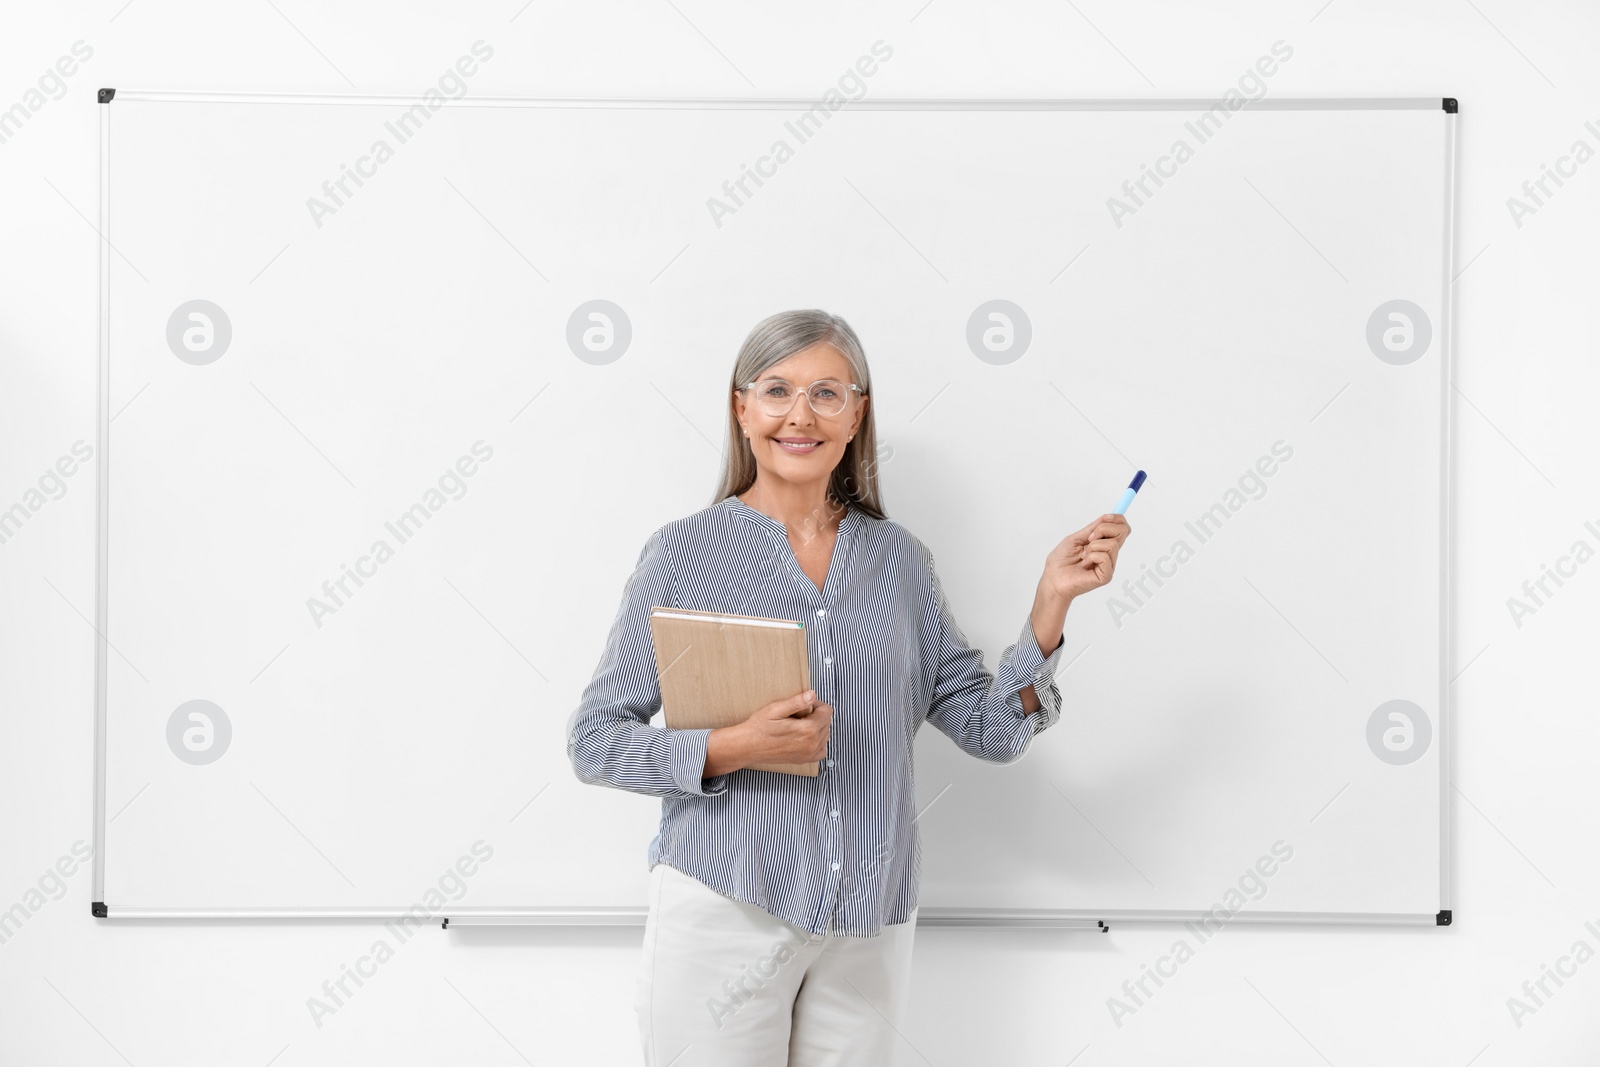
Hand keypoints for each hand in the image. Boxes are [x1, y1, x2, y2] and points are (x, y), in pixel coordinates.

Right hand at [704, 689, 831, 774]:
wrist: (748, 746)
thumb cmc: (759, 728)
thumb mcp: (776, 709)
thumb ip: (797, 702)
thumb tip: (812, 694)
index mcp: (807, 730)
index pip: (827, 712)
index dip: (817, 704)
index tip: (806, 704)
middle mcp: (811, 744)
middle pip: (827, 723)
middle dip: (817, 716)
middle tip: (801, 713)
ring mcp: (808, 754)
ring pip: (825, 736)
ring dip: (818, 728)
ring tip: (801, 724)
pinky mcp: (803, 760)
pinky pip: (821, 751)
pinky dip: (817, 743)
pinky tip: (805, 737)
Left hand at [1041, 513, 1131, 602]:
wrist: (1053, 579)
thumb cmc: (1061, 561)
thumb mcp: (1076, 538)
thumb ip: (1092, 528)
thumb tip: (1107, 517)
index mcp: (1103, 544)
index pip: (1122, 528)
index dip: (1118, 519)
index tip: (1106, 517)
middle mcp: (1109, 554)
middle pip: (1123, 532)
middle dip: (1104, 528)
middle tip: (1089, 538)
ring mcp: (1109, 565)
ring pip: (1112, 544)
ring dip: (1093, 546)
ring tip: (1083, 556)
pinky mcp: (1106, 575)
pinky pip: (1105, 557)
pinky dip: (1091, 556)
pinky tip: (1084, 564)